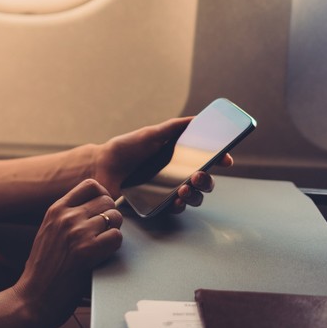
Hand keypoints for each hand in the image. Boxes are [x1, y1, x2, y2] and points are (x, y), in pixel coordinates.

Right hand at [12, 179, 122, 327]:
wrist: (33, 296)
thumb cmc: (42, 269)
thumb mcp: (48, 231)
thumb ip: (66, 216)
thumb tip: (94, 208)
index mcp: (56, 209)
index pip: (90, 185)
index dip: (103, 195)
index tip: (103, 208)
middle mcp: (67, 217)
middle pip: (106, 200)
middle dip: (111, 215)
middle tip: (105, 231)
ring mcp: (77, 233)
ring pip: (114, 217)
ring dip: (114, 231)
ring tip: (103, 244)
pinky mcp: (88, 251)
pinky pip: (116, 237)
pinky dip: (115, 246)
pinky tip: (103, 254)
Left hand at [92, 117, 233, 212]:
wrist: (101, 167)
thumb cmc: (125, 148)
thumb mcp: (150, 134)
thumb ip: (173, 128)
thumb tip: (197, 119)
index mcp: (178, 156)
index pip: (206, 159)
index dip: (220, 160)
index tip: (226, 160)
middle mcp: (177, 174)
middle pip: (204, 181)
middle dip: (207, 181)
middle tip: (199, 175)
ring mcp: (168, 190)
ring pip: (194, 197)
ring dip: (195, 195)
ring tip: (185, 189)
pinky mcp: (158, 204)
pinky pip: (175, 208)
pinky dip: (180, 205)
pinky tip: (176, 201)